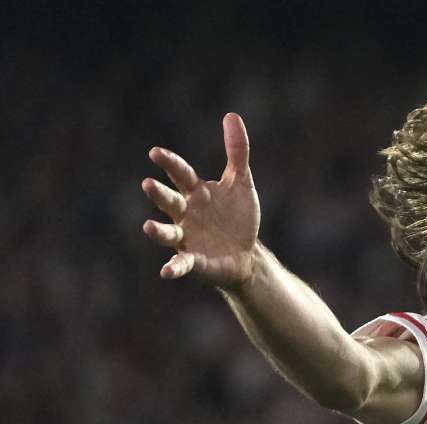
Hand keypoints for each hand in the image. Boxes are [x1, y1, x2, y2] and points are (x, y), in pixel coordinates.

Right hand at [141, 113, 259, 288]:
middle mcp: (185, 214)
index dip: (169, 163)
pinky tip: (165, 272)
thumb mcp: (241, 183)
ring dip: (157, 231)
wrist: (246, 254)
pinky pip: (180, 264)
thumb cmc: (238, 217)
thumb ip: (237, 151)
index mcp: (195, 192)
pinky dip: (173, 268)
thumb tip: (232, 115)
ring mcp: (186, 238)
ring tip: (148, 227)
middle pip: (168, 201)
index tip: (155, 153)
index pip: (180, 174)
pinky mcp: (194, 261)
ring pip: (168, 232)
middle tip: (149, 184)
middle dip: (159, 194)